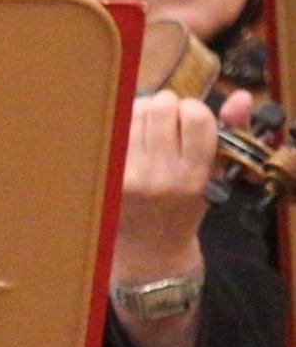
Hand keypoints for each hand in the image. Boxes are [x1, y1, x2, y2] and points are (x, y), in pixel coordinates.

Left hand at [107, 89, 245, 346]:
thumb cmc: (184, 207)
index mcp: (195, 175)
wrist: (150, 251)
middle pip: (161, 107)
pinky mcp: (105, 175)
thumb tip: (241, 95)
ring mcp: (129, 176)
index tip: (189, 121)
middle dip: (165, 106)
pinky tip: (125, 141)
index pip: (196, 117)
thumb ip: (231, 133)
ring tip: (145, 131)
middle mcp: (161, 175)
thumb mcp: (214, 176)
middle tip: (164, 122)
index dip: (193, 111)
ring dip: (140, 112)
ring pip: (133, 112)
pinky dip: (120, 126)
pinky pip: (112, 129)